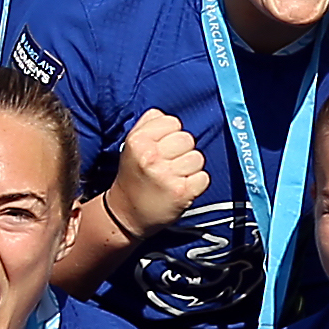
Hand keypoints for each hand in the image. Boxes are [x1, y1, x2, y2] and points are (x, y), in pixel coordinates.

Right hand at [105, 107, 210, 241]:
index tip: (162, 148)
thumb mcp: (131, 145)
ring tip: (175, 177)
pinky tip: (182, 188)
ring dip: (190, 168)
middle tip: (169, 164)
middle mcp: (151, 156)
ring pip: (197, 157)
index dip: (170, 135)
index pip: (172, 122)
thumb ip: (147, 124)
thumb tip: (165, 114)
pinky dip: (196, 184)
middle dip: (182, 151)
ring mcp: (166, 175)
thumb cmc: (133, 176)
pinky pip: (203, 177)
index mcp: (138, 140)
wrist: (126, 214)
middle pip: (187, 139)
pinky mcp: (181, 192)